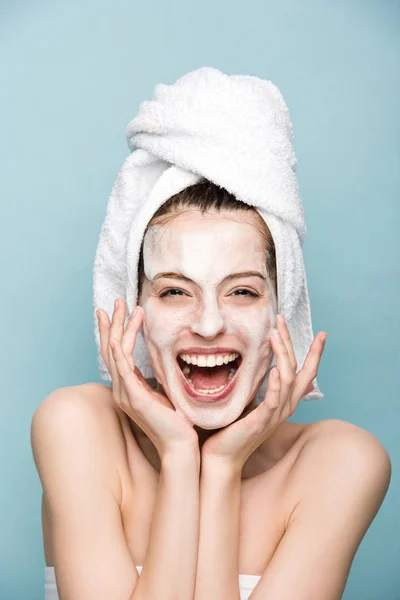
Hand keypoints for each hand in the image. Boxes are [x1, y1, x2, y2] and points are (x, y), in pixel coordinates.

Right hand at [97, 298, 197, 458]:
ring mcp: (126, 395)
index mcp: (128, 388)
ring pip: (116, 354)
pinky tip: (115, 337)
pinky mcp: (135, 400)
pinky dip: (117, 353)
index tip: (117, 311)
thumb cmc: (176, 422)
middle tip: (117, 301)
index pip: (116, 354)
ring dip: (119, 329)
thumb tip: (163, 362)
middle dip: (113, 323)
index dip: (115, 331)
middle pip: (111, 350)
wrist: (181, 446)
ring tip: (126, 307)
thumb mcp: (164, 392)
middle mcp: (122, 390)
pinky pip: (122, 371)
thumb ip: (157, 378)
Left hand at [201, 315, 326, 469]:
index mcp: (283, 400)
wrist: (222, 456)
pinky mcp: (261, 422)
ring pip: (288, 380)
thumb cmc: (233, 428)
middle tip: (281, 319)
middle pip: (296, 369)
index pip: (304, 372)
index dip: (314, 353)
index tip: (322, 333)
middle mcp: (284, 406)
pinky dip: (276, 385)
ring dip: (282, 356)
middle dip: (291, 343)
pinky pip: (273, 401)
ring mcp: (274, 415)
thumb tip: (264, 365)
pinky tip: (274, 370)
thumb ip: (262, 385)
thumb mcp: (252, 401)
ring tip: (274, 335)